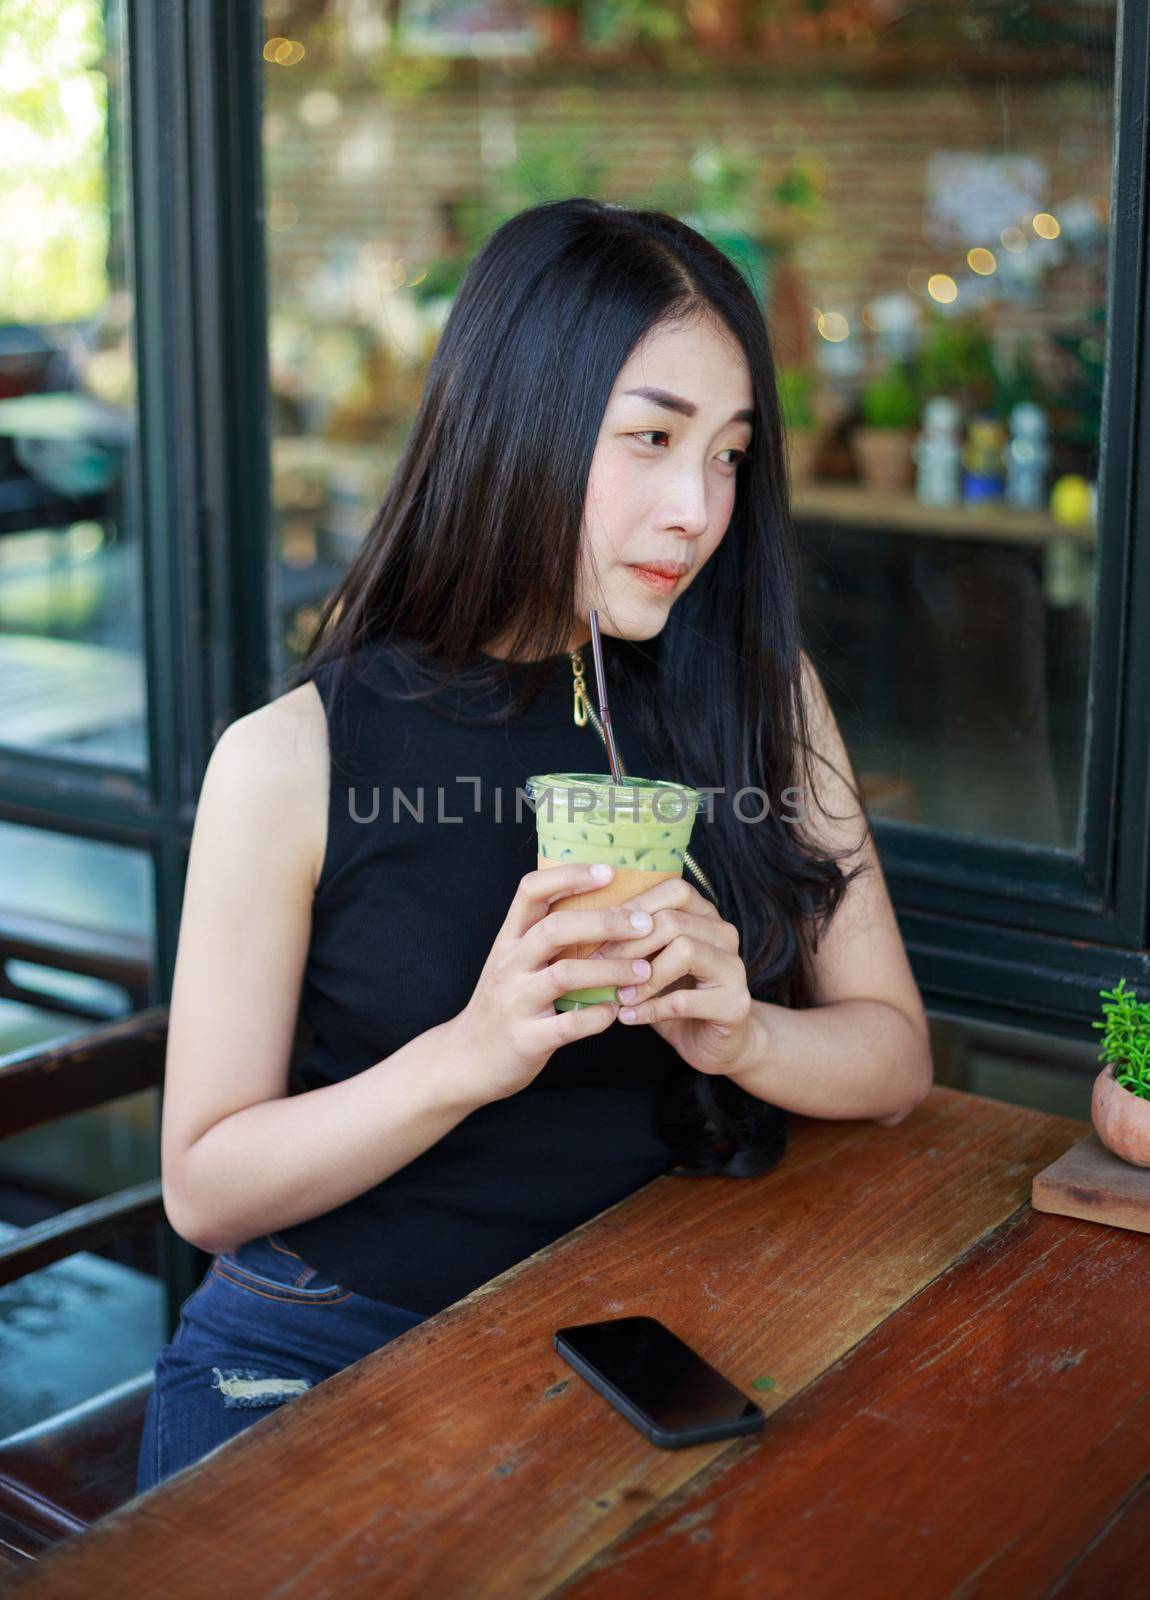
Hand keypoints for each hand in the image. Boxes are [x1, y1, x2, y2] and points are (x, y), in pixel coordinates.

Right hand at [453, 864, 657, 1102]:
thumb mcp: (513, 963)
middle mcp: (508, 965)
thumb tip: (602, 906)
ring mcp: (515, 1002)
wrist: (465, 1060)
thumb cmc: (502, 1005)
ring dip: (609, 969)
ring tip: (643, 969)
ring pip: (564, 975)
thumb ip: (545, 938)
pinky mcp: (526, 1039)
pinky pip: (568, 1024)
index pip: (531, 891)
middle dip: (604, 922)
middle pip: (554, 928)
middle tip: (644, 922)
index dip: (569, 876)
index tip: (608, 871)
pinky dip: (597, 1016)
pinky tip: (615, 1011)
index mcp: (508, 940)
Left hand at [589, 876, 756, 1076]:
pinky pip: (683, 1000)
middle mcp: (725, 935)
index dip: (634, 907)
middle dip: (629, 944)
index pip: (674, 890)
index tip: (599, 932)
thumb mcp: (651, 961)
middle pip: (674, 920)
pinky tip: (628, 1016)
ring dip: (643, 976)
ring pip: (685, 951)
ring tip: (619, 995)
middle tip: (599, 966)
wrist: (713, 1042)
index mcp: (706, 916)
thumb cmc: (673, 995)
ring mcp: (734, 969)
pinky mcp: (734, 1005)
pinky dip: (649, 1009)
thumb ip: (632, 939)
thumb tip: (580, 922)